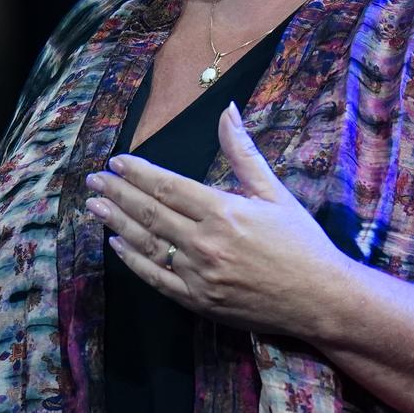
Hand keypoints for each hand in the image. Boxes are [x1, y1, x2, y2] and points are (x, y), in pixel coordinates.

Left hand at [84, 102, 355, 338]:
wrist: (320, 298)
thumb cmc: (301, 242)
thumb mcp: (274, 192)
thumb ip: (243, 153)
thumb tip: (227, 110)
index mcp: (225, 211)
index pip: (168, 187)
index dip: (138, 173)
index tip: (116, 162)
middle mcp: (206, 243)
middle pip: (150, 214)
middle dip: (118, 194)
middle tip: (93, 180)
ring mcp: (199, 275)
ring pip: (147, 244)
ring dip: (117, 223)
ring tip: (93, 206)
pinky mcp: (198, 301)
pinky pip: (156, 278)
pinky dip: (133, 261)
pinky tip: (115, 244)